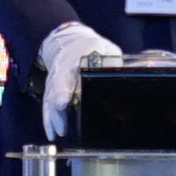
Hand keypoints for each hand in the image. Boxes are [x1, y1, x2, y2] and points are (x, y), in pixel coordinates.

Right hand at [39, 19, 120, 135]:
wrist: (70, 41)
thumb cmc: (92, 47)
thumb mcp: (106, 49)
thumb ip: (114, 62)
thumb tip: (129, 72)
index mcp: (75, 60)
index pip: (66, 76)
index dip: (63, 90)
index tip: (63, 103)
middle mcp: (61, 72)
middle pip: (55, 93)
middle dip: (57, 112)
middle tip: (62, 129)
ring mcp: (54, 81)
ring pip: (49, 101)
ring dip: (52, 119)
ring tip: (56, 134)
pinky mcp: (50, 89)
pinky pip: (47, 105)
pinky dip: (48, 120)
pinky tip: (52, 133)